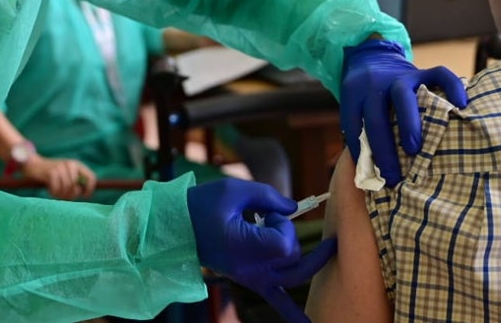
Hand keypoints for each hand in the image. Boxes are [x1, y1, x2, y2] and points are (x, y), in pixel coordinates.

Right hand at [21, 156, 97, 199]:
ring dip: (60, 194)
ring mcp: (61, 167)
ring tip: (55, 192)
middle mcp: (71, 164)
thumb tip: (82, 192)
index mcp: (77, 164)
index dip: (89, 189)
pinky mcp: (51, 172)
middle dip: (70, 195)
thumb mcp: (66, 175)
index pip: (91, 177)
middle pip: (76, 187)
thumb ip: (75, 183)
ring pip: (66, 189)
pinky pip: (56, 188)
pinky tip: (50, 190)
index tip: (84, 196)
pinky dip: (53, 192)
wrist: (33, 164)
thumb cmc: (51, 174)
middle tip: (62, 195)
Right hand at [187, 179, 336, 322]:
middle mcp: (250, 268)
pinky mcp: (250, 280)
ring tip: (322, 246)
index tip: (267, 213)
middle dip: (290, 235)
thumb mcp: (234, 190)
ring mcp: (251, 278)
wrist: (178, 228)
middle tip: (271, 219)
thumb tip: (293, 208)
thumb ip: (268, 196)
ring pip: (293, 277)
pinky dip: (293, 314)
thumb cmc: (202, 205)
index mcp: (243, 247)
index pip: (283, 243)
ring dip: (307, 262)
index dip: (283, 224)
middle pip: (292, 259)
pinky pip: (277, 302)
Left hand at [339, 39, 467, 186]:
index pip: (354, 125)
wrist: (372, 56)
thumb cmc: (365, 95)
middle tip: (394, 174)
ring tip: (417, 149)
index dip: (362, 152)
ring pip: (404, 95)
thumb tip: (369, 175)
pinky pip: (439, 74)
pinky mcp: (421, 70)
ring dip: (409, 123)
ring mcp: (400, 76)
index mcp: (355, 95)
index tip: (375, 177)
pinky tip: (462, 105)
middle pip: (376, 115)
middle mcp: (375, 85)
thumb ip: (360, 133)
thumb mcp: (354, 108)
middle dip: (384, 147)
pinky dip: (452, 87)